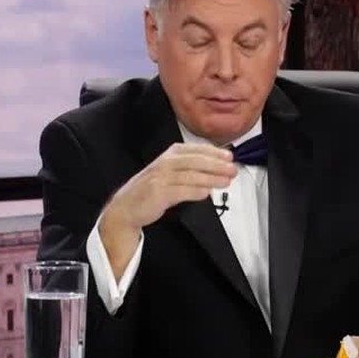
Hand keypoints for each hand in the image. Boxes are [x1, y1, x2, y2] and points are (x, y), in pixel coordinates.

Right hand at [106, 142, 236, 228]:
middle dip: (217, 164)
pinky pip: (180, 191)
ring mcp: (161, 178)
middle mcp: (165, 163)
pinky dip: (194, 191)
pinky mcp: (158, 193)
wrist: (126, 207)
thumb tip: (217, 169)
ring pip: (190, 175)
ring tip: (226, 181)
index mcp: (170, 154)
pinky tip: (207, 193)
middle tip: (232, 169)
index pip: (196, 149)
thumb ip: (191, 169)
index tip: (229, 156)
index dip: (214, 152)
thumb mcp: (170, 172)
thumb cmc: (151, 190)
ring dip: (211, 178)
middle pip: (196, 161)